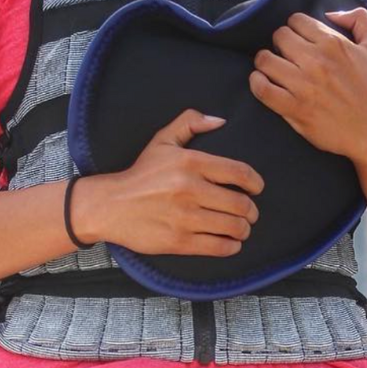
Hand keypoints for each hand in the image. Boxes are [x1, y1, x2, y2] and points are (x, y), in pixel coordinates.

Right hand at [75, 109, 262, 256]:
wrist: (109, 206)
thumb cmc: (140, 174)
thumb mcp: (162, 140)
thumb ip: (190, 122)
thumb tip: (220, 121)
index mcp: (191, 162)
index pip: (239, 172)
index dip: (255, 183)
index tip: (257, 189)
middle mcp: (191, 189)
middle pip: (240, 204)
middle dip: (252, 211)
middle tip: (250, 213)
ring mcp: (185, 217)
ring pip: (233, 227)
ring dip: (243, 229)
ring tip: (241, 228)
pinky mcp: (178, 241)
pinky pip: (218, 247)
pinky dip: (231, 246)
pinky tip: (231, 243)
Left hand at [249, 8, 366, 166]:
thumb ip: (359, 19)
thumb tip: (331, 13)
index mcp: (333, 43)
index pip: (296, 20)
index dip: (295, 28)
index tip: (299, 40)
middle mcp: (316, 61)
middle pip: (279, 36)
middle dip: (280, 43)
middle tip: (287, 54)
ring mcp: (303, 85)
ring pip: (265, 59)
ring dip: (265, 61)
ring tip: (271, 67)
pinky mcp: (294, 108)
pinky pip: (262, 88)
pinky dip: (256, 82)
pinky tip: (262, 81)